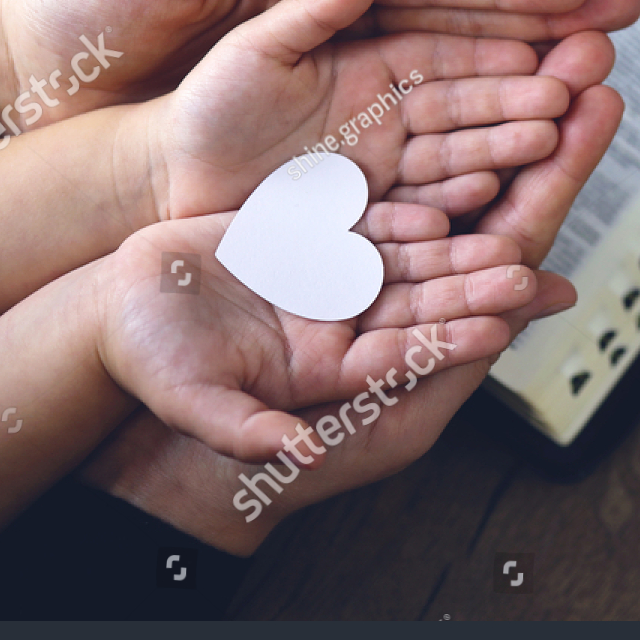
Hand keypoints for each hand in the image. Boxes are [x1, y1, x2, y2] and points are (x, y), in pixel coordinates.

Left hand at [0, 0, 639, 129]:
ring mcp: (356, 115)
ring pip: (463, 108)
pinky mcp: (340, 176)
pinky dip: (477, 171)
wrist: (55, 102)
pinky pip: (423, 172)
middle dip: (550, 36)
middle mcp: (357, 47)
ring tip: (588, 104)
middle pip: (473, 41)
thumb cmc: (99, 5)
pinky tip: (524, 170)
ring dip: (528, 105)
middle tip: (621, 30)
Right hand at [93, 200, 537, 463]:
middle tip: (525, 271)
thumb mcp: (205, 413)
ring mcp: (330, 279)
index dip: (450, 342)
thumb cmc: (157, 372)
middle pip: (420, 303)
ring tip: (506, 223)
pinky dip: (403, 204)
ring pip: (405, 256)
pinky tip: (445, 185)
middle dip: (472, 287)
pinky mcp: (312, 236)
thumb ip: (251, 431)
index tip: (499, 327)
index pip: (405, 358)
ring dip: (453, 241)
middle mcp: (342, 326)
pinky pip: (367, 217)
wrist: (114, 317)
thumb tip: (298, 453)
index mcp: (332, 375)